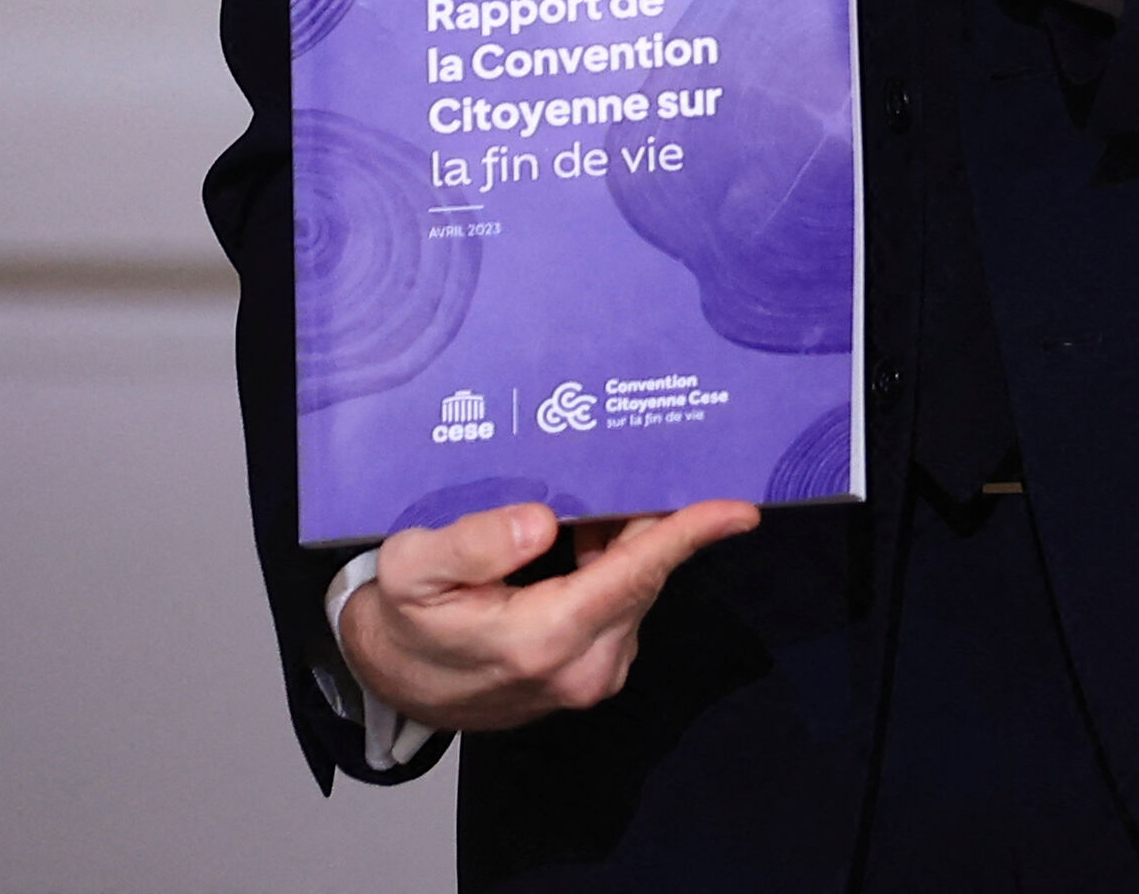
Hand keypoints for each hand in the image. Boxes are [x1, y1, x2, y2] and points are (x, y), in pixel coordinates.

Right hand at [336, 498, 758, 732]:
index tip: (739, 508)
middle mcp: (584, 667)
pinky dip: (616, 565)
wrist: (399, 684)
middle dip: (651, 516)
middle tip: (644, 453)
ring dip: (628, 540)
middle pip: (643, 573)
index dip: (688, 535)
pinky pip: (624, 603)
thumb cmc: (405, 621)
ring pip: (637, 587)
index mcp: (543, 639)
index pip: (632, 574)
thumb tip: (538, 521)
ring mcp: (595, 676)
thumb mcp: (410, 570)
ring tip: (601, 490)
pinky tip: (589, 533)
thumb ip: (470, 544)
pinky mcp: (596, 674)